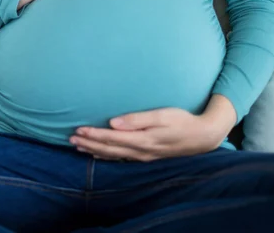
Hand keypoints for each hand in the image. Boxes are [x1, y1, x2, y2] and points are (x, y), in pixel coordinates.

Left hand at [69, 107, 225, 161]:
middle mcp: (140, 151)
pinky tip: (98, 153)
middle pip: (109, 149)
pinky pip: (121, 158)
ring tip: (78, 145)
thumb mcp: (162, 115)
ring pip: (113, 155)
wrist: (202, 136)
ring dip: (94, 150)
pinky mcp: (147, 154)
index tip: (78, 129)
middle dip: (89, 143)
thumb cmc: (182, 121)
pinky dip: (106, 155)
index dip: (93, 134)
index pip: (111, 138)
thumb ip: (137, 119)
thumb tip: (113, 122)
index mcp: (142, 140)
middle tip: (71, 138)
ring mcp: (143, 155)